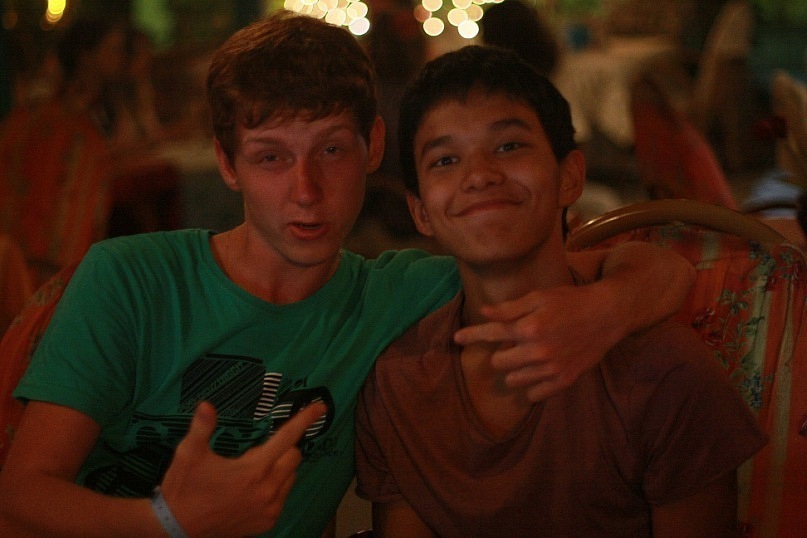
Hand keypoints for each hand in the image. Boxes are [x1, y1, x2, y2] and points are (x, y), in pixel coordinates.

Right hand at [159, 400, 326, 537]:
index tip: (320, 407)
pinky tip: (251, 489)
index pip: (287, 437)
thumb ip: (202, 427)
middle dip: (283, 448)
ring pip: (290, 477)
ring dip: (279, 468)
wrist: (176, 528)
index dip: (305, 419)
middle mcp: (267, 490)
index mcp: (253, 470)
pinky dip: (275, 487)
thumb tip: (206, 405)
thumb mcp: (189, 453)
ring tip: (250, 472)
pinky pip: (283, 497)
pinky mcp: (267, 522)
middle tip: (254, 453)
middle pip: (293, 457)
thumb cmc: (184, 488)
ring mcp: (269, 509)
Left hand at [454, 284, 626, 401]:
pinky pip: (534, 395)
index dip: (470, 335)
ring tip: (527, 356)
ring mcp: (551, 369)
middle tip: (514, 342)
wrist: (607, 314)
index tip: (456, 338)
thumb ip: (510, 308)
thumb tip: (483, 312)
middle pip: (498, 362)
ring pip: (513, 380)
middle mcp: (537, 351)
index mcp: (529, 328)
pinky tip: (537, 371)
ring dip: (514, 369)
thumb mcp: (539, 297)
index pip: (490, 334)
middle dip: (501, 352)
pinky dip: (531, 385)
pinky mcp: (564, 381)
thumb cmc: (571, 301)